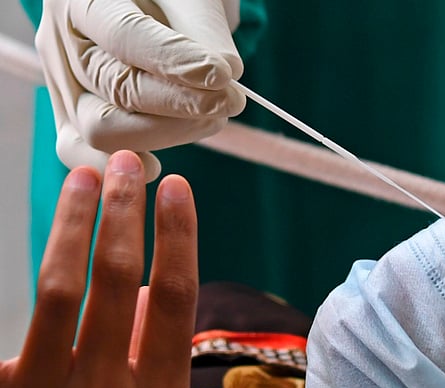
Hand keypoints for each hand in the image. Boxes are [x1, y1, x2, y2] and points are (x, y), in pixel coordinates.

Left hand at [0, 151, 197, 387]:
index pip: (177, 297)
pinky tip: (48, 246)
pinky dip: (38, 280)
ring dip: (74, 225)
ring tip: (84, 182)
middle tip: (126, 167)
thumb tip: (151, 288)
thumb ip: (156, 355)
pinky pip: (14, 327)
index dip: (177, 235)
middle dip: (124, 211)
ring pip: (61, 288)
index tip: (176, 190)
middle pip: (120, 279)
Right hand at [35, 0, 245, 180]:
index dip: (176, 62)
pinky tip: (159, 165)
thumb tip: (226, 77)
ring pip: (102, 129)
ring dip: (168, 132)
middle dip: (182, 103)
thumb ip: (206, 32)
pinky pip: (81, 152)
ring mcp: (63, 85)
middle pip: (116, 88)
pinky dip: (122, 160)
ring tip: (213, 116)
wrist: (156, 7)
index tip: (223, 77)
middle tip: (232, 100)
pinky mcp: (71, 118)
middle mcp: (63, 42)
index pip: (126, 35)